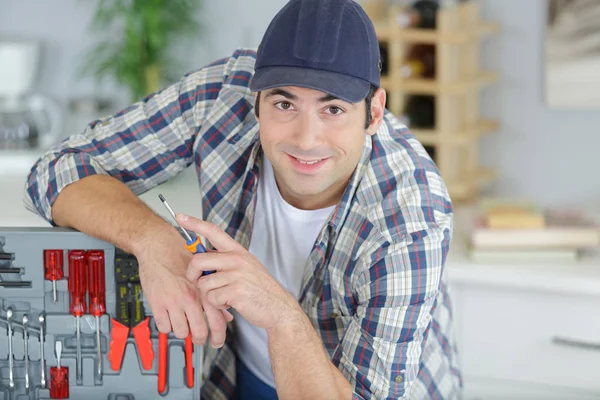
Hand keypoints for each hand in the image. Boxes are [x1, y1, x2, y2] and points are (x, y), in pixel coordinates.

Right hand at [135, 230, 232, 346]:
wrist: (158, 245)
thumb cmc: (180, 256)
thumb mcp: (203, 274)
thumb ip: (215, 295)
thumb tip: (226, 315)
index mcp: (205, 291)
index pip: (218, 321)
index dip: (219, 336)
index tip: (217, 342)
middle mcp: (191, 298)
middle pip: (199, 331)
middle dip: (199, 339)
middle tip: (197, 339)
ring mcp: (174, 302)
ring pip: (180, 331)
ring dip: (181, 331)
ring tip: (181, 323)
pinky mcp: (157, 303)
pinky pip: (164, 326)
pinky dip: (166, 326)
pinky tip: (168, 318)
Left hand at [177, 214, 303, 331]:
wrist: (278, 308)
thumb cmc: (260, 290)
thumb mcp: (246, 268)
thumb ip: (225, 261)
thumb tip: (201, 259)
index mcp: (238, 252)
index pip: (213, 231)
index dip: (195, 223)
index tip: (180, 217)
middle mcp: (237, 259)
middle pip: (198, 260)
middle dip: (192, 275)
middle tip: (199, 282)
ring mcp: (237, 275)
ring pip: (203, 284)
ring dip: (210, 295)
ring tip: (225, 296)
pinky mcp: (235, 291)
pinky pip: (211, 298)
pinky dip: (217, 305)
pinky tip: (230, 304)